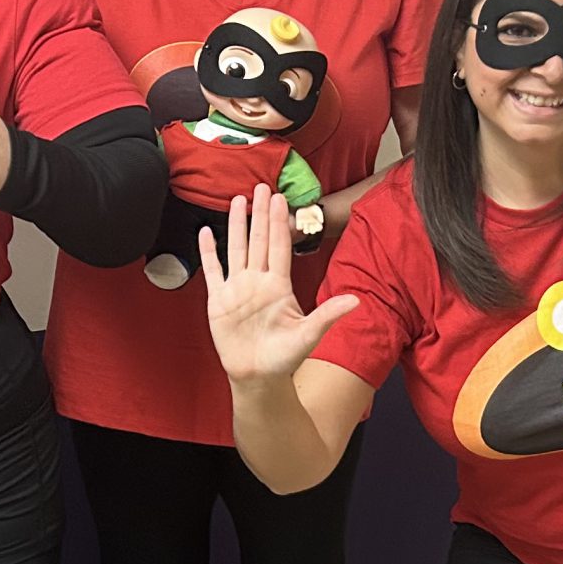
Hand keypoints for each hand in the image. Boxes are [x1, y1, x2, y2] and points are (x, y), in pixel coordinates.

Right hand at [199, 186, 357, 386]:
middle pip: (258, 240)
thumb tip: (357, 301)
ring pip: (236, 249)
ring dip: (236, 225)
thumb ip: (328, 314)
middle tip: (261, 187)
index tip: (280, 198)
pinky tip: (206, 232)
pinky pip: (213, 271)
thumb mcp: (309, 335)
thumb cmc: (285, 358)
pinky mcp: (218, 301)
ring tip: (237, 200)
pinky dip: (208, 252)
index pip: (279, 246)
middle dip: (260, 214)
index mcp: (279, 286)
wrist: (257, 377)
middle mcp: (258, 282)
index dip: (279, 222)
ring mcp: (237, 289)